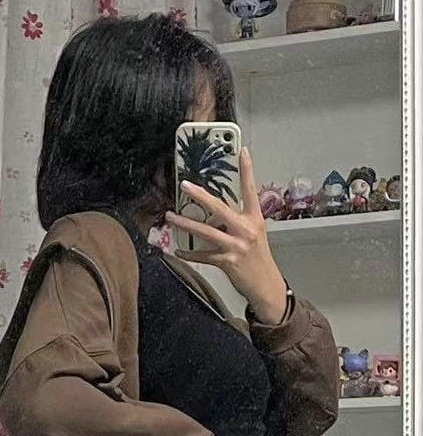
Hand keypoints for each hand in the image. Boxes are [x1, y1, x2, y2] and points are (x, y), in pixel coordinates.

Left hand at [165, 147, 287, 324]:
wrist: (265, 284)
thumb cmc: (258, 257)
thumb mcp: (254, 234)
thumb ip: (237, 222)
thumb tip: (216, 215)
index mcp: (254, 219)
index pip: (250, 190)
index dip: (247, 170)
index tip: (242, 151)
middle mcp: (246, 229)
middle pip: (220, 208)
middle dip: (200, 196)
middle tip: (185, 185)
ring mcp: (236, 246)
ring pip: (205, 232)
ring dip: (185, 224)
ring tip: (170, 216)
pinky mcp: (227, 261)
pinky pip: (202, 255)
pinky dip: (189, 254)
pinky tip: (178, 251)